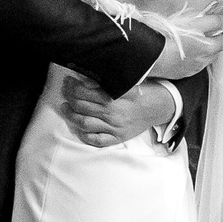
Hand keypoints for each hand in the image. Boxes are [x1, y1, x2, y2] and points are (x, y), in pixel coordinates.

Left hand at [60, 72, 178, 148]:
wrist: (157, 108)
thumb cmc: (141, 93)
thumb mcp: (125, 83)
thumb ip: (106, 82)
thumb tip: (86, 80)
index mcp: (112, 99)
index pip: (83, 93)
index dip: (71, 87)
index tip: (68, 81)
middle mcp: (110, 115)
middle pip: (81, 107)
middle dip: (69, 99)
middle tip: (65, 92)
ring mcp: (113, 128)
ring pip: (84, 124)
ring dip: (71, 116)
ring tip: (65, 109)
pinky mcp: (117, 138)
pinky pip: (97, 140)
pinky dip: (85, 136)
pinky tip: (79, 129)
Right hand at [144, 26, 222, 80]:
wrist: (151, 56)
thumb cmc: (171, 37)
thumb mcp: (193, 23)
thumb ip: (211, 21)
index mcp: (208, 49)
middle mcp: (202, 62)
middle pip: (215, 52)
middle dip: (217, 43)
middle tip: (214, 34)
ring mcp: (191, 70)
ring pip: (204, 60)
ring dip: (204, 51)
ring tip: (197, 42)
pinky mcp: (180, 74)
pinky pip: (192, 66)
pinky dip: (192, 58)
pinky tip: (185, 52)